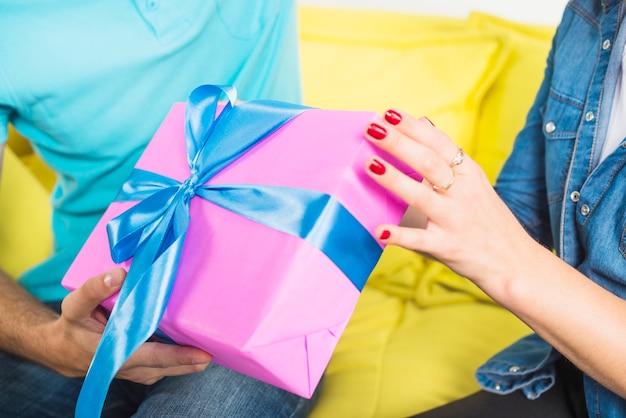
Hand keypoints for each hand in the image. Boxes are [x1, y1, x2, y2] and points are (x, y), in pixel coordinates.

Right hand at [50, 268, 211, 383]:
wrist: (62, 350)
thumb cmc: (72, 325)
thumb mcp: (74, 305)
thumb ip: (94, 289)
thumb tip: (120, 274)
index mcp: (112, 353)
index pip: (152, 356)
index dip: (179, 357)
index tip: (203, 355)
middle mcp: (127, 366)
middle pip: (166, 366)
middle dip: (193, 361)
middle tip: (219, 351)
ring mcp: (135, 370)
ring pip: (167, 369)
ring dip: (189, 362)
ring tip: (215, 348)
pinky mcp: (139, 368)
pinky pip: (163, 366)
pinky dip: (179, 360)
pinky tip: (194, 347)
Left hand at [362, 109, 536, 287]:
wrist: (515, 263)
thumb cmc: (487, 219)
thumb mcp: (474, 181)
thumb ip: (447, 155)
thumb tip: (423, 122)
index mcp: (468, 174)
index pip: (439, 144)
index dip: (413, 128)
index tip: (389, 113)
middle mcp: (463, 194)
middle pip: (428, 163)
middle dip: (399, 144)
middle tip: (371, 128)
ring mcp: (455, 220)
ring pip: (422, 197)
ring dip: (395, 180)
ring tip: (369, 165)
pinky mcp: (448, 247)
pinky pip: (420, 240)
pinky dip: (399, 236)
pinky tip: (379, 230)